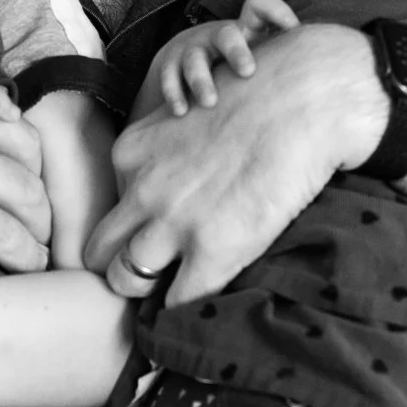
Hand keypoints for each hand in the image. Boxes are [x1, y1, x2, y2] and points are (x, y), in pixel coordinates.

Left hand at [89, 23, 383, 304]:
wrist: (306, 98)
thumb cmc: (261, 96)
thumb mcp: (189, 114)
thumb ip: (168, 152)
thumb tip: (179, 185)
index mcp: (131, 153)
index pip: (110, 210)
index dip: (132, 230)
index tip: (154, 239)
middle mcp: (140, 190)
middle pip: (100, 251)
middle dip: (123, 267)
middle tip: (155, 275)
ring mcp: (173, 224)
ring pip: (126, 281)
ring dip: (149, 292)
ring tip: (176, 293)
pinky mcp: (212, 252)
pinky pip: (180, 303)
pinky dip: (188, 310)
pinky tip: (206, 303)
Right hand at [154, 0, 301, 114]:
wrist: (190, 67)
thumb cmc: (245, 72)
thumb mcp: (269, 63)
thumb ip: (295, 68)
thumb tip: (345, 96)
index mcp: (248, 31)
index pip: (260, 5)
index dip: (276, 11)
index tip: (292, 31)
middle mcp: (221, 38)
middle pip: (229, 33)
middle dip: (237, 51)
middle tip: (248, 72)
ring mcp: (194, 52)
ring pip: (196, 58)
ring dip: (202, 79)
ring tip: (210, 102)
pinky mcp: (170, 66)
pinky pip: (169, 76)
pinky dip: (174, 92)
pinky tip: (182, 111)